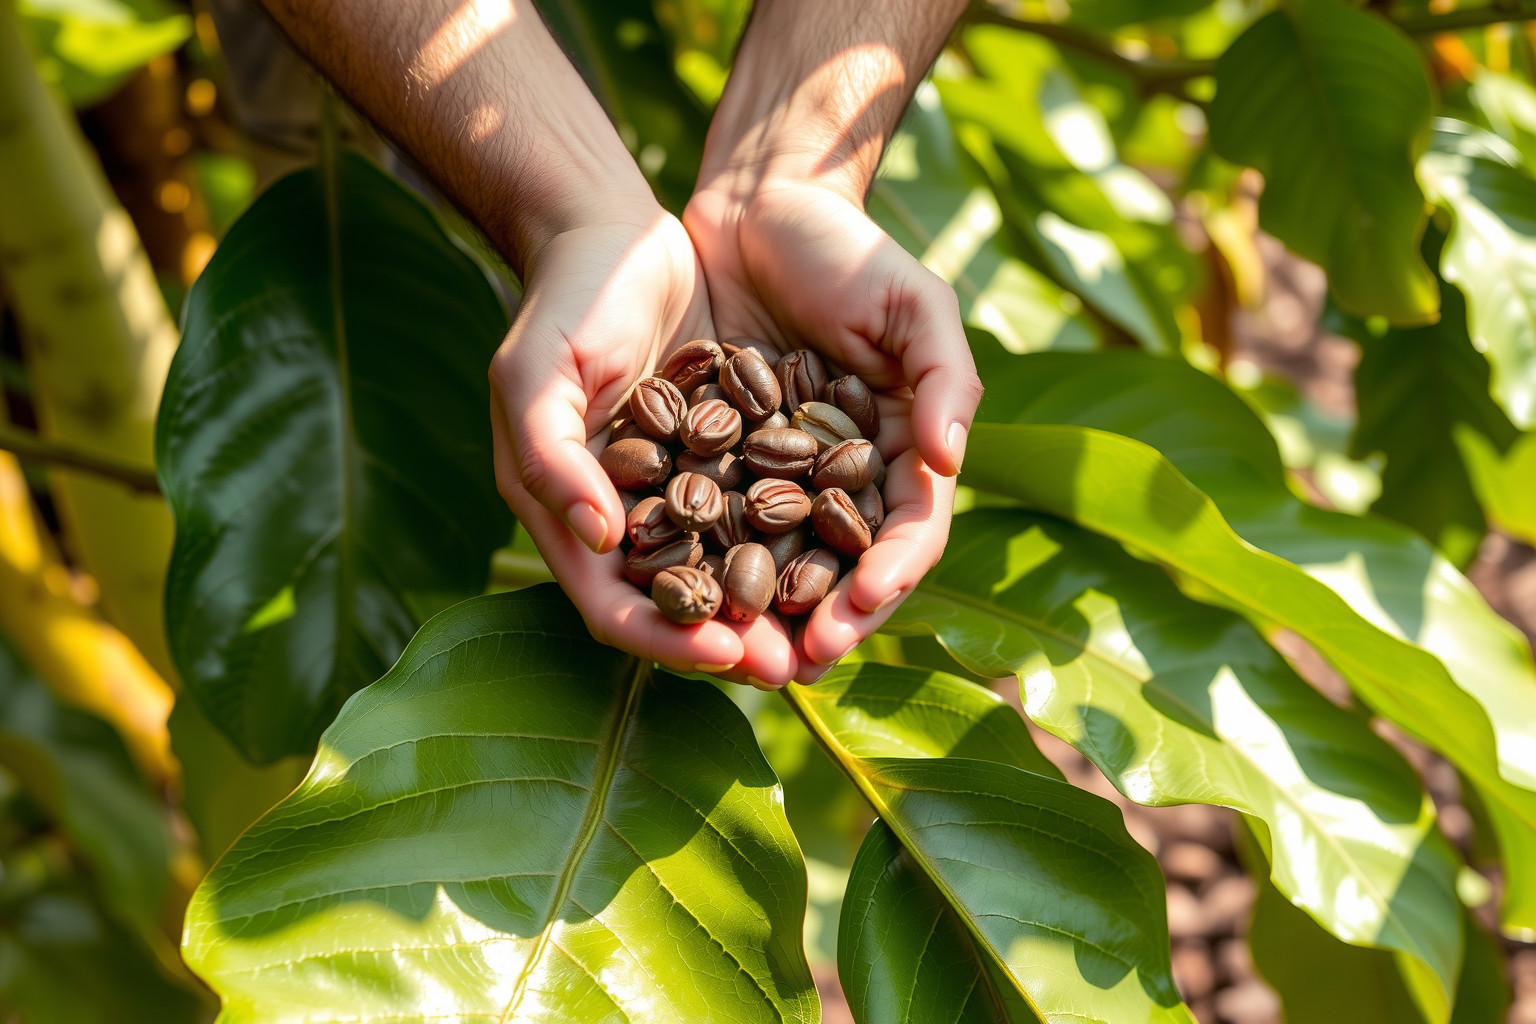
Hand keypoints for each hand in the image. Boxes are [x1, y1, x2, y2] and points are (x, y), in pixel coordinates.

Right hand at [487, 210, 798, 684]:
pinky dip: (803, 540)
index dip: (667, 640)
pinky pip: (771, 509)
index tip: (727, 653)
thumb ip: (552, 458)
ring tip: (833, 628)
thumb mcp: (536, 372)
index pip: (615, 607)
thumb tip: (598, 540)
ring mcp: (684, 489)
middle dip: (737, 643)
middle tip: (796, 667)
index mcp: (574, 516)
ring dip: (779, 606)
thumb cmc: (564, 302)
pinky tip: (852, 553)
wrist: (616, 232)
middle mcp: (631, 519)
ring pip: (734, 570)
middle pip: (683, 607)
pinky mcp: (732, 453)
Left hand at [684, 180, 982, 682]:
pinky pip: (713, 525)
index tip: (863, 603)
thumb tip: (949, 460)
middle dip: (825, 620)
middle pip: (843, 569)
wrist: (756, 206)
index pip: (908, 531)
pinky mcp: (718, 462)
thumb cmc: (847, 250)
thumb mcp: (911, 301)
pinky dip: (704, 566)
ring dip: (763, 615)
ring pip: (777, 563)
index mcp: (902, 451)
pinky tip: (683, 598)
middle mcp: (845, 479)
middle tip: (795, 663)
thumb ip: (941, 378)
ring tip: (740, 656)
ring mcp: (780, 477)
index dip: (891, 574)